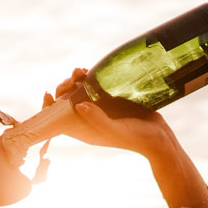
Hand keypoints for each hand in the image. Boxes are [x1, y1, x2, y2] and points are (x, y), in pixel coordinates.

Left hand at [44, 68, 171, 156]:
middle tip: (72, 78)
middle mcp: (89, 119)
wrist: (159, 136)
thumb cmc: (136, 137)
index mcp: (85, 130)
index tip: (48, 94)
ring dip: (75, 81)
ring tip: (80, 70)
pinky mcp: (110, 101)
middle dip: (64, 88)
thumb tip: (79, 105)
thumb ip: (97, 120)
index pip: (59, 120)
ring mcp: (99, 109)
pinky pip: (93, 88)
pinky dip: (88, 79)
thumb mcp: (115, 130)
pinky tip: (89, 71)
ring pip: (78, 93)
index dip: (49, 108)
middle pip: (67, 103)